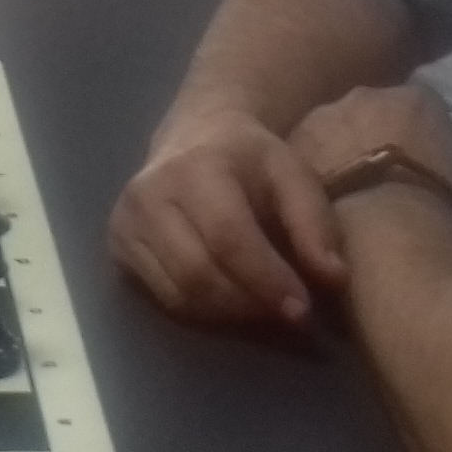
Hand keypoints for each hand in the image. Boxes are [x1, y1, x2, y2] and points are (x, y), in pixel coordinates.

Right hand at [108, 105, 345, 327]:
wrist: (196, 133)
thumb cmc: (250, 158)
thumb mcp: (292, 175)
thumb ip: (315, 224)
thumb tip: (333, 280)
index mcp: (194, 169)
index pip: (227, 237)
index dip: (265, 279)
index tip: (301, 310)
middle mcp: (148, 195)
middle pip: (198, 274)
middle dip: (249, 304)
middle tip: (287, 317)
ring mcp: (125, 223)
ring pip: (179, 294)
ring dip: (228, 314)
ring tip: (263, 310)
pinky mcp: (118, 246)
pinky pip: (162, 297)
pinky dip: (202, 310)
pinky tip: (231, 301)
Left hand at [287, 85, 451, 226]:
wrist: (389, 247)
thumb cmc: (442, 220)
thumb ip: (445, 164)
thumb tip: (438, 171)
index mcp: (417, 100)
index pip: (416, 109)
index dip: (414, 141)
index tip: (414, 170)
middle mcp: (363, 96)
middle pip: (362, 115)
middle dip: (364, 142)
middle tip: (372, 187)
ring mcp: (318, 122)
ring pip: (323, 137)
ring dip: (331, 161)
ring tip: (344, 207)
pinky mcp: (284, 156)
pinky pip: (297, 166)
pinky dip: (306, 186)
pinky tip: (318, 218)